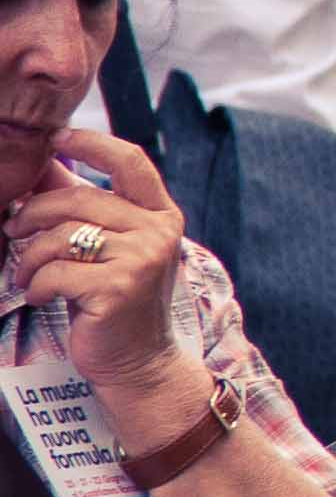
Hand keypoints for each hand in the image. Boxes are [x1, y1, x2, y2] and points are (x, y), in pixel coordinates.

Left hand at [6, 132, 190, 394]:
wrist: (138, 360)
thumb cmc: (117, 299)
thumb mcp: (108, 247)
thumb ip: (82, 205)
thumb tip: (45, 162)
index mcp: (161, 214)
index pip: (130, 161)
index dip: (92, 143)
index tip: (57, 137)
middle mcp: (159, 230)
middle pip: (78, 199)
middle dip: (33, 214)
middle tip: (13, 230)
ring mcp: (142, 259)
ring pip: (61, 236)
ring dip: (28, 257)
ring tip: (25, 274)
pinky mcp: (119, 288)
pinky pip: (56, 272)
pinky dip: (37, 285)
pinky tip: (42, 296)